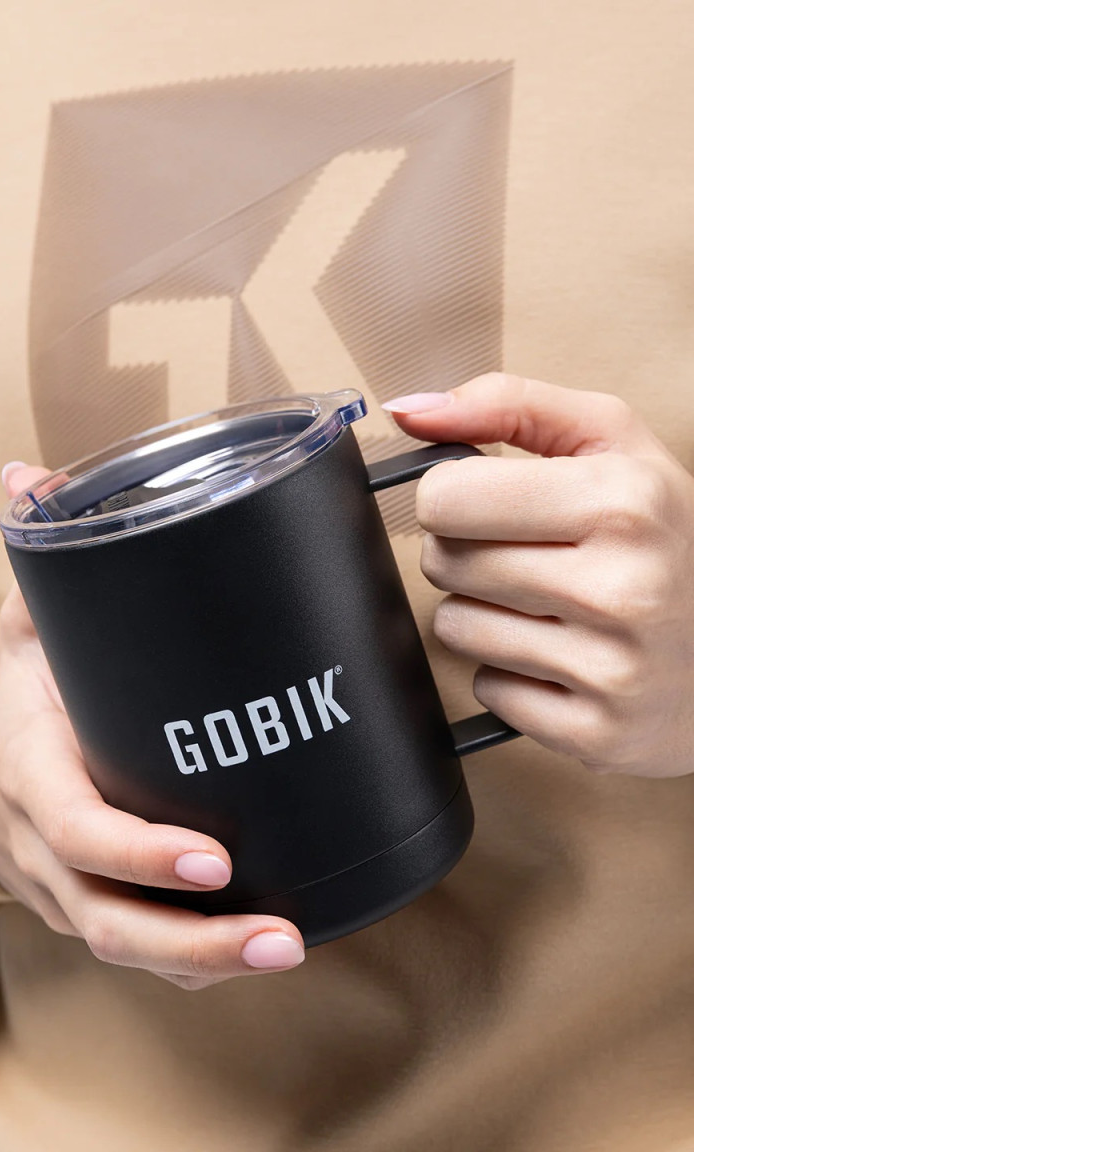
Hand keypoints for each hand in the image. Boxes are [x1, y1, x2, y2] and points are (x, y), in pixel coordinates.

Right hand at [0, 462, 306, 988]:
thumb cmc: (25, 695)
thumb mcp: (26, 624)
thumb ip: (44, 556)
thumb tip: (29, 474)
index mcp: (35, 778)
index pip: (79, 832)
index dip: (140, 856)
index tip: (214, 861)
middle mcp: (50, 854)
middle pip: (113, 923)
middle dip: (198, 942)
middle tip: (284, 936)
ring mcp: (75, 894)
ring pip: (135, 952)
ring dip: (213, 963)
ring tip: (295, 946)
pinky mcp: (106, 911)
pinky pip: (151, 955)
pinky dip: (203, 964)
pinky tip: (275, 946)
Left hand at [385, 374, 692, 776]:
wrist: (756, 649)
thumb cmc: (671, 534)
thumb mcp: (614, 443)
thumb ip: (508, 405)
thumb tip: (408, 411)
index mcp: (621, 501)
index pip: (446, 497)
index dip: (455, 495)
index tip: (489, 501)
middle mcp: (619, 587)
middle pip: (445, 561)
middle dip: (470, 552)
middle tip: (532, 553)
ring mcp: (610, 668)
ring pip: (456, 628)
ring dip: (486, 614)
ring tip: (553, 605)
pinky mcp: (597, 732)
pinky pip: (488, 690)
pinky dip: (513, 675)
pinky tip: (566, 656)